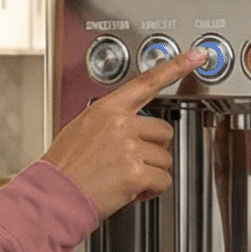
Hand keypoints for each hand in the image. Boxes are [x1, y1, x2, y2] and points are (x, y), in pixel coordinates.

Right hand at [42, 50, 206, 216]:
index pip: (147, 81)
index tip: (196, 56)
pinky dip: (151, 190)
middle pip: (163, 131)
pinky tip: (132, 190)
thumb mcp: (81, 129)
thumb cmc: (64, 167)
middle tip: (131, 161)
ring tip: (124, 177)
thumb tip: (128, 126)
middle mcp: (121, 124)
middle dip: (153, 149)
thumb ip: (109, 122)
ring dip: (150, 172)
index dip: (176, 67)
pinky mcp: (135, 172)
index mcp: (107, 109)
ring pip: (164, 158)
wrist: (54, 195)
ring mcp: (129, 148)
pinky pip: (162, 180)